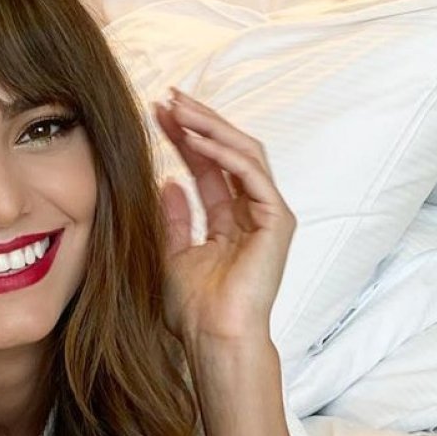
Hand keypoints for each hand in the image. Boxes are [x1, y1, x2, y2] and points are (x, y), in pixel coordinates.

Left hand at [152, 88, 295, 346]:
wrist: (214, 338)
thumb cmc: (195, 311)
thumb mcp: (173, 255)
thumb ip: (175, 219)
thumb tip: (168, 182)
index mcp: (231, 222)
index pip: (209, 167)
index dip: (185, 139)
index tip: (158, 115)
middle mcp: (253, 213)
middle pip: (228, 153)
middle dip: (199, 122)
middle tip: (170, 97)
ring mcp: (268, 215)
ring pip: (244, 153)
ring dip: (211, 127)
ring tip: (179, 108)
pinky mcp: (277, 220)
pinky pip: (251, 173)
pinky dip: (224, 152)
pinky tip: (196, 138)